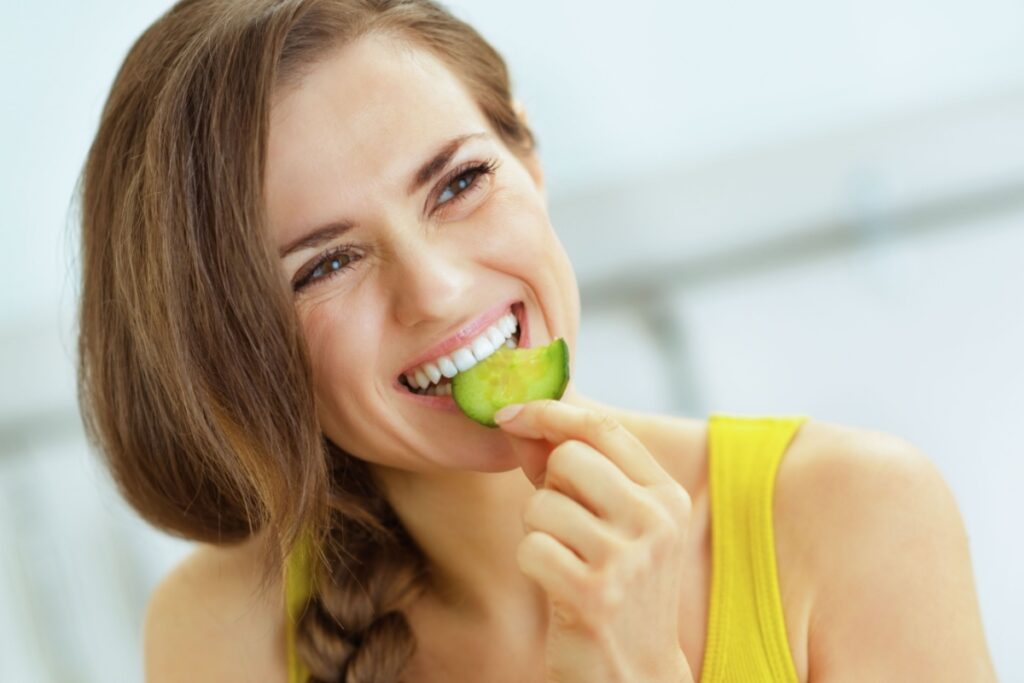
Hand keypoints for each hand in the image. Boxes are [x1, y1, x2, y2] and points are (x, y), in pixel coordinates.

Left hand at [495, 400, 695, 682]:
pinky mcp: (593, 594)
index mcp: (666, 496)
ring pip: (541, 504)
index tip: (513, 414)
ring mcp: (627, 559)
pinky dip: (531, 563)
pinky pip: (530, 547)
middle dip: (548, 487)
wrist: (636, 671)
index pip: (604, 429)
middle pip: (567, 458)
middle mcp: (655, 521)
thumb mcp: (612, 522)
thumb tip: (518, 419)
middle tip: (566, 525)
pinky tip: (557, 584)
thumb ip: (570, 469)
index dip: (551, 413)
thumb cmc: (615, 586)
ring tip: (566, 560)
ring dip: (538, 531)